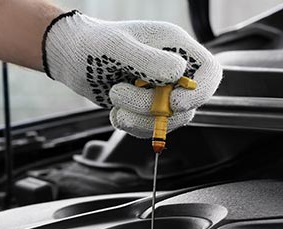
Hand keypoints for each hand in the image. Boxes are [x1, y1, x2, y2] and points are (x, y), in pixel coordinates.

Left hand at [43, 12, 221, 137]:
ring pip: (167, 123)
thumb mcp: (118, 48)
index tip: (174, 103)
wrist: (72, 59)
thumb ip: (148, 60)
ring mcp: (161, 93)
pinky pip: (149, 130)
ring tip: (113, 98)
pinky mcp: (145, 110)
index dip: (200, 93)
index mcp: (176, 48)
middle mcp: (174, 72)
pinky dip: (129, 125)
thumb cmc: (94, 44)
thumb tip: (178, 73)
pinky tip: (114, 110)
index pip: (210, 73)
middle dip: (151, 108)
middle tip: (119, 92)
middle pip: (186, 106)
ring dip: (137, 119)